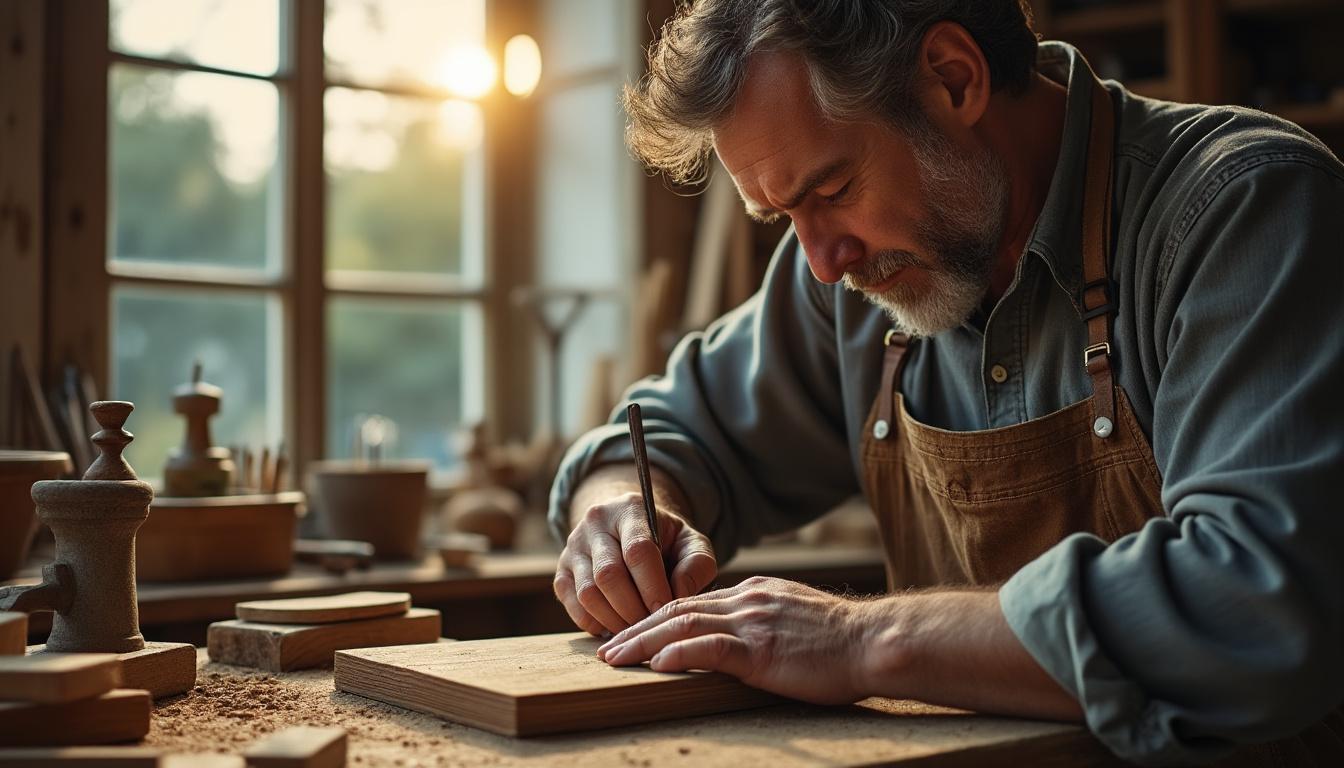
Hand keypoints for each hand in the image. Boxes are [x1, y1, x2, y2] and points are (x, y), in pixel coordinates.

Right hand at [554, 490, 716, 635]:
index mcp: (630, 509)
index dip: (653, 585)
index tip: (667, 609)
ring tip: (637, 628)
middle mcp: (595, 523)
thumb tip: (679, 595)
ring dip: (615, 620)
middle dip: (633, 608)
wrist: (629, 530)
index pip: (638, 550)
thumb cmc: (667, 541)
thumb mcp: (690, 543)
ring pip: (588, 593)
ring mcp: (573, 547)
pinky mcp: (561, 571)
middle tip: (652, 625)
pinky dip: (595, 624)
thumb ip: (697, 565)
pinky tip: (616, 626)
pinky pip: (573, 605)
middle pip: (609, 575)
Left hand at [595, 575, 872, 704]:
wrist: (875, 641)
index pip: (694, 601)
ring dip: (642, 643)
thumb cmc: (844, 641)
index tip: (633, 634)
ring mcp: (752, 622)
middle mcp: (747, 600)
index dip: (658, 617)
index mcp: (754, 592)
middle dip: (637, 630)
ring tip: (615, 659)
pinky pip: (710, 648)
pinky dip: (678, 654)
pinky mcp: (761, 648)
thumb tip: (742, 637)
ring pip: (683, 625)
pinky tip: (656, 664)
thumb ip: (765, 620)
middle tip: (607, 649)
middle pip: (677, 609)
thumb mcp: (796, 617)